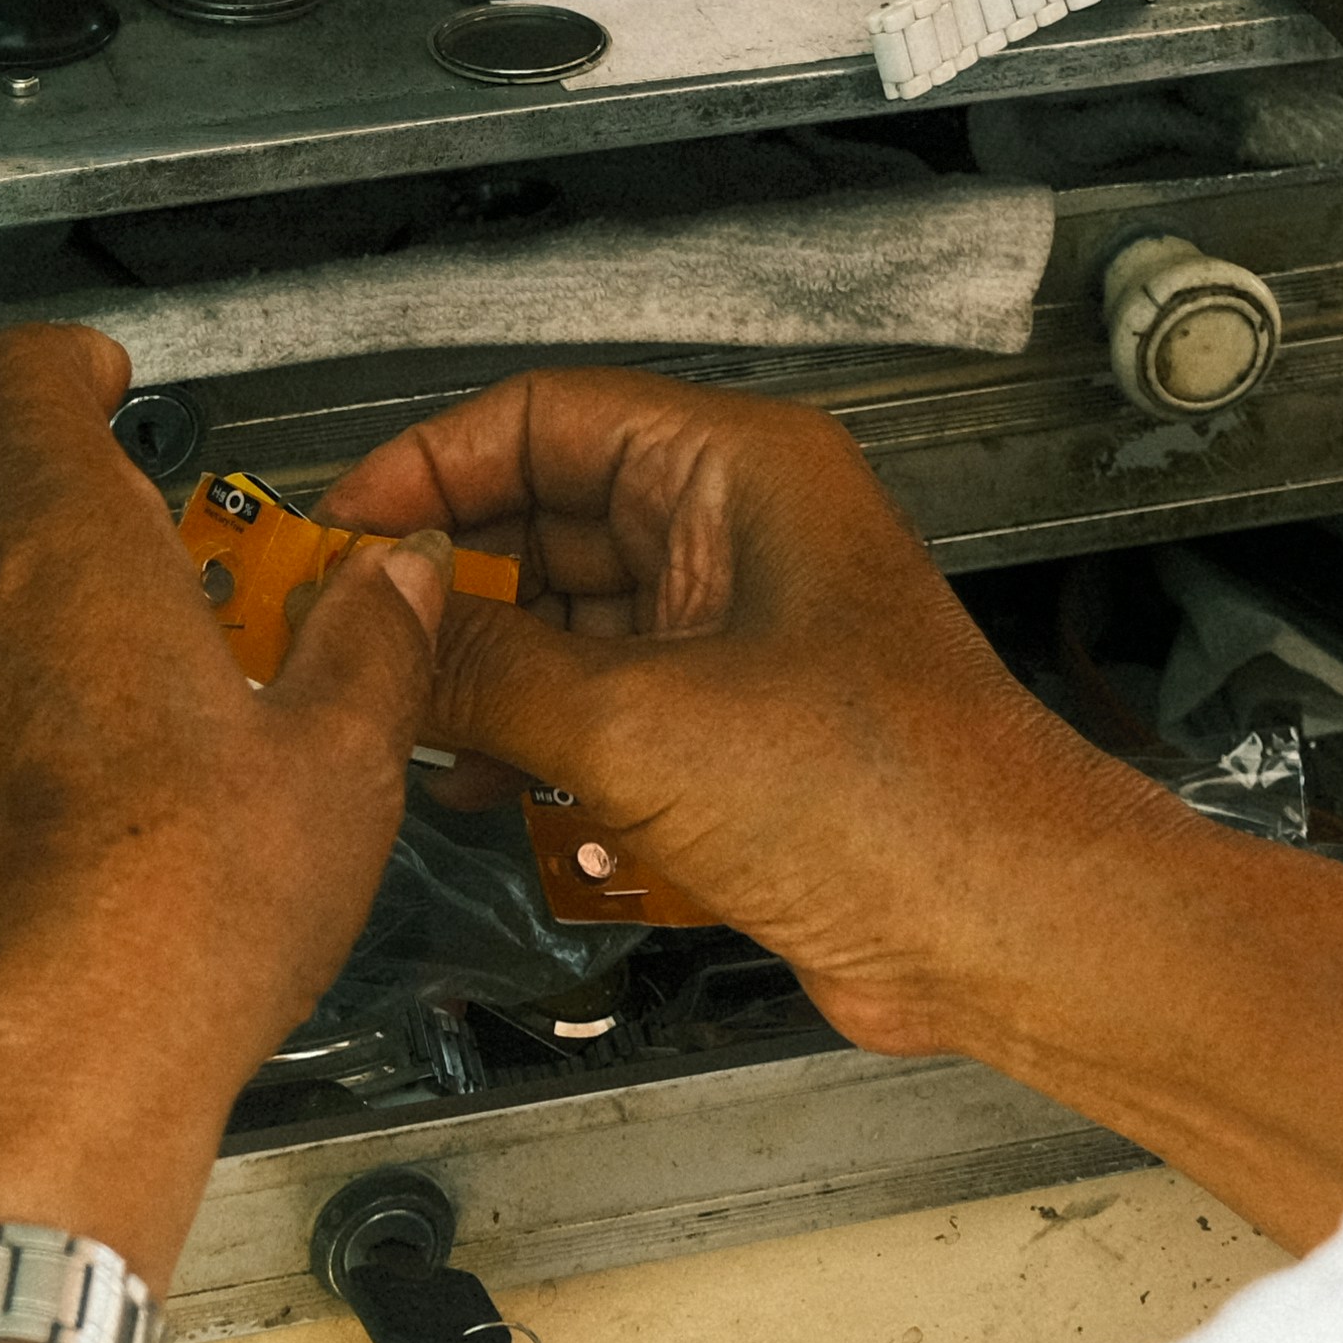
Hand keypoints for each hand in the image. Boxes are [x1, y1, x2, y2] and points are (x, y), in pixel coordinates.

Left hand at [0, 324, 446, 1273]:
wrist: (35, 1087)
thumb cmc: (180, 920)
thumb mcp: (338, 771)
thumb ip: (371, 649)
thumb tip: (398, 581)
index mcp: (66, 555)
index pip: (13, 382)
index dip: (60, 362)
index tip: (110, 380)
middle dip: (37, 477)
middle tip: (134, 524)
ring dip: (15, 607)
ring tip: (125, 674)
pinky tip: (75, 791)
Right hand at [321, 366, 1138, 1064]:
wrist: (1001, 927)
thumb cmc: (881, 793)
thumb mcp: (636, 722)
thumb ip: (485, 666)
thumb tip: (377, 623)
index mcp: (735, 469)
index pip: (542, 416)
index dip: (428, 466)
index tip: (341, 535)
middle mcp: (738, 533)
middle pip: (546, 521)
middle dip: (452, 592)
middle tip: (358, 654)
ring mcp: (740, 635)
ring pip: (568, 626)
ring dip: (492, 687)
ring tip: (424, 744)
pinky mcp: (739, 733)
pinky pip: (608, 713)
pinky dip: (550, 753)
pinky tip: (511, 809)